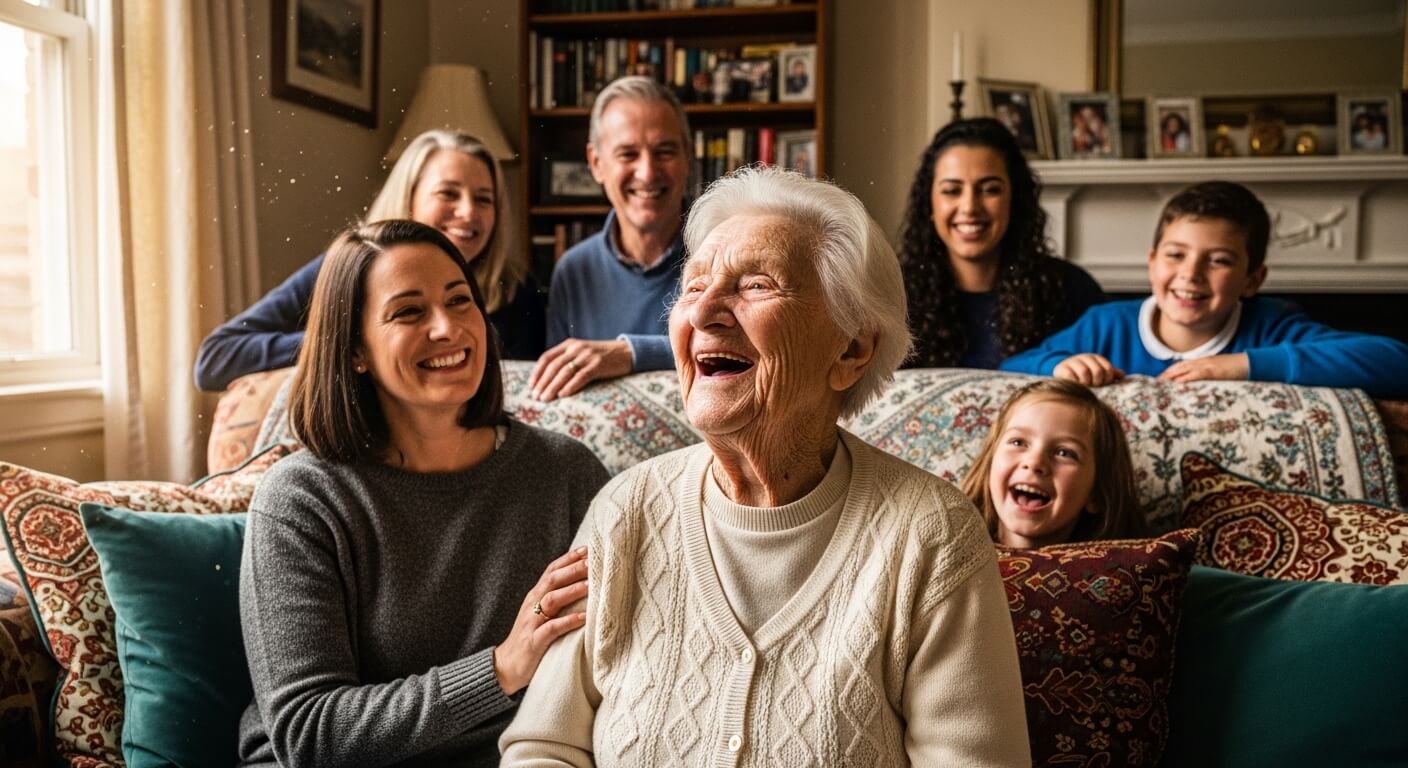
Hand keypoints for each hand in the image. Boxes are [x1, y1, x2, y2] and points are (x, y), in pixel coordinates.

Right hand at [493, 546, 589, 695]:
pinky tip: (584, 618)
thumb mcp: (540, 614)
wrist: (506, 666)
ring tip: (591, 585)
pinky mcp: (534, 641)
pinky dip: (568, 621)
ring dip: (572, 591)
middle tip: (594, 561)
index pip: (552, 570)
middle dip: (573, 569)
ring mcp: (532, 622)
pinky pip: (552, 628)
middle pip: (553, 580)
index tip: (588, 549)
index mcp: (535, 595)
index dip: (569, 558)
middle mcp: (532, 604)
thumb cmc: (530, 638)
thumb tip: (582, 584)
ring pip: (552, 600)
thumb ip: (556, 598)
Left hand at [529, 339, 632, 400]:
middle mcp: (576, 348)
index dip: (537, 372)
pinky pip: (581, 376)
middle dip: (543, 383)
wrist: (627, 352)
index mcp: (569, 344)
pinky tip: (563, 395)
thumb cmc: (602, 357)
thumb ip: (567, 360)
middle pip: (554, 366)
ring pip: (564, 372)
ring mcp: (587, 356)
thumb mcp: (582, 353)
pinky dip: (570, 386)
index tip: (531, 386)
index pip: (547, 357)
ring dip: (553, 387)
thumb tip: (548, 379)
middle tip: (536, 397)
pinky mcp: (598, 365)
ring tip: (545, 399)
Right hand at [1053, 354, 1124, 386]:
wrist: (1062, 372)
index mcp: (1095, 357)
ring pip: (1084, 372)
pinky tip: (1075, 385)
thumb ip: (1110, 373)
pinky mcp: (1062, 369)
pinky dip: (1075, 383)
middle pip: (1098, 371)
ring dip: (1086, 383)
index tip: (1103, 384)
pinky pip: (1071, 376)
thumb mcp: (1097, 372)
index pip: (1108, 368)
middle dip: (1097, 382)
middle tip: (1093, 386)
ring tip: (1084, 387)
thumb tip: (1122, 376)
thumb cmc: (1084, 375)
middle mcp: (1084, 357)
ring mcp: (1072, 362)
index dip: (1107, 379)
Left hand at [1158, 353, 1249, 382]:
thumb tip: (1198, 388)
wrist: (1251, 363)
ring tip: (1159, 386)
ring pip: (1183, 370)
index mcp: (1202, 362)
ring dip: (1170, 377)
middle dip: (1165, 376)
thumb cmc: (1237, 370)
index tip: (1159, 381)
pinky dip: (1185, 379)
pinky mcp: (1213, 371)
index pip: (1180, 366)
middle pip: (1178, 367)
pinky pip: (1195, 374)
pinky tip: (1176, 384)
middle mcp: (1201, 362)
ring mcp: (1206, 365)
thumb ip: (1207, 377)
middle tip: (1153, 385)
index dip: (1169, 373)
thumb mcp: (1219, 372)